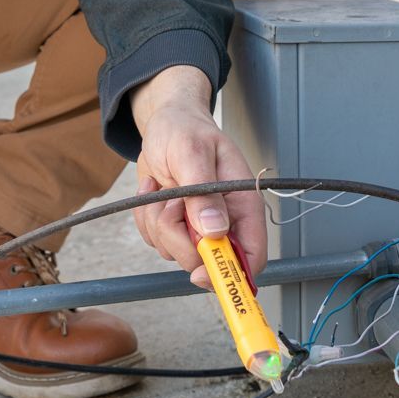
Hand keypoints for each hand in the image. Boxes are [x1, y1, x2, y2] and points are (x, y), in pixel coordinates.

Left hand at [129, 65, 266, 289]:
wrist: (165, 124)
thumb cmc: (185, 130)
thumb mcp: (191, 152)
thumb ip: (202, 192)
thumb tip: (214, 231)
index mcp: (243, 204)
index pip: (252, 255)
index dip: (231, 273)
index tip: (200, 273)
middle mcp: (225, 221)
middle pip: (205, 261)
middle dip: (178, 236)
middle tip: (171, 201)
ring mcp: (198, 228)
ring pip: (173, 251)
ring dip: (158, 222)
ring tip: (163, 187)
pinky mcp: (175, 228)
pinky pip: (154, 240)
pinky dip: (146, 219)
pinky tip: (155, 192)